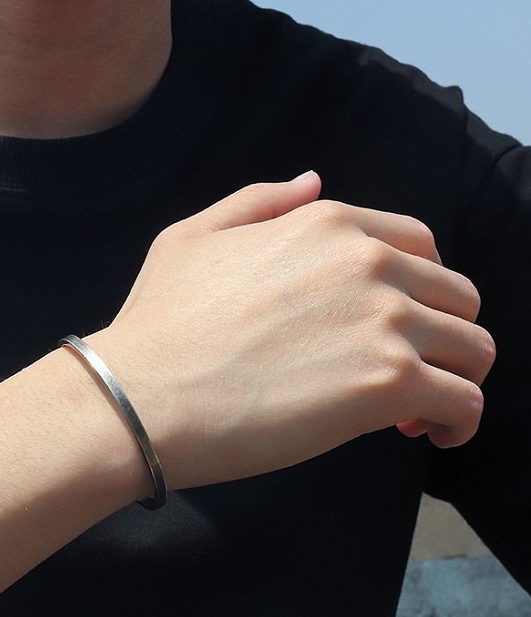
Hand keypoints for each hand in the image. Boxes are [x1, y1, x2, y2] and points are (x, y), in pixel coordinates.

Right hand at [88, 171, 495, 491]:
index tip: (389, 329)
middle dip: (439, 335)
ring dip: (454, 378)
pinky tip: (428, 435)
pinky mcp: (389, 383)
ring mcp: (384, 321)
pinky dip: (459, 421)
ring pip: (473, 347)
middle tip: (402, 376)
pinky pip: (465, 401)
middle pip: (456, 295)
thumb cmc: (159, 323)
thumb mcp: (192, 237)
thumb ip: (259, 201)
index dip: (415, 291)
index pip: (419, 246)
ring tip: (416, 414)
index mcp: (328, 224)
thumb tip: (314, 181)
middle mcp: (369, 262)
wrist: (141, 394)